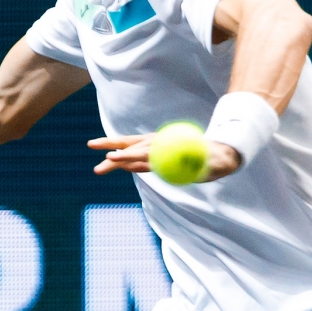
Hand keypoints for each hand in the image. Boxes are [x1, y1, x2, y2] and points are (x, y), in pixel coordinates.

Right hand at [88, 133, 241, 180]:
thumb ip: (205, 164)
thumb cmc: (218, 158)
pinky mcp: (158, 156)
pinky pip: (139, 159)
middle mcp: (159, 145)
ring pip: (130, 150)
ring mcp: (157, 149)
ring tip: (97, 166)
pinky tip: (115, 164)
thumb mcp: (214, 162)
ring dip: (113, 155)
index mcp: (168, 147)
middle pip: (130, 144)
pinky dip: (126, 160)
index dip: (128, 156)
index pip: (144, 152)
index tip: (113, 158)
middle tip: (90, 146)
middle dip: (110, 146)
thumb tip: (200, 165)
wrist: (221, 152)